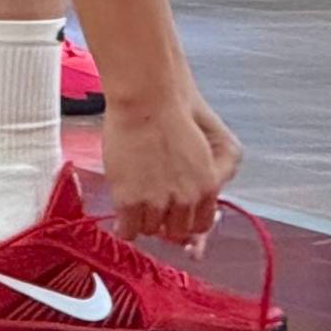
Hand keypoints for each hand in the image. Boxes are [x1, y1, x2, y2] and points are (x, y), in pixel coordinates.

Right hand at [101, 88, 243, 244]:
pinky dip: (124, 225)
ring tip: (135, 195)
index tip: (175, 211)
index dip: (186, 218)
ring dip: (143, 218)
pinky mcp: (129, 201)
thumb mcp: (204, 145)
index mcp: (208, 185)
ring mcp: (157, 203)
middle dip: (165, 219)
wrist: (146, 99)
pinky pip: (128, 231)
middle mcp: (186, 199)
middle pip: (176, 231)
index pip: (201, 225)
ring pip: (150, 230)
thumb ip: (204, 176)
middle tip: (153, 202)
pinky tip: (122, 210)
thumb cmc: (173, 110)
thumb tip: (192, 200)